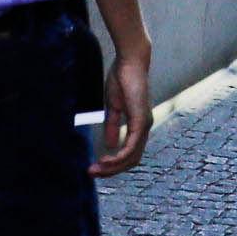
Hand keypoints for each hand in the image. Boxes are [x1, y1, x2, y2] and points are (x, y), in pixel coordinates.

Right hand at [91, 38, 153, 177]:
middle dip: (111, 170)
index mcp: (138, 126)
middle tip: (92, 173)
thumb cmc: (122, 80)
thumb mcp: (113, 107)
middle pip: (131, 160)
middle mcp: (144, 128)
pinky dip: (119, 157)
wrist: (130, 62)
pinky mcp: (140, 121)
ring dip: (113, 167)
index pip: (129, 153)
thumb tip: (111, 145)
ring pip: (132, 157)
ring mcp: (144, 125)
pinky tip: (106, 161)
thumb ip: (113, 125)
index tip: (95, 167)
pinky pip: (132, 146)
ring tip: (95, 169)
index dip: (113, 164)